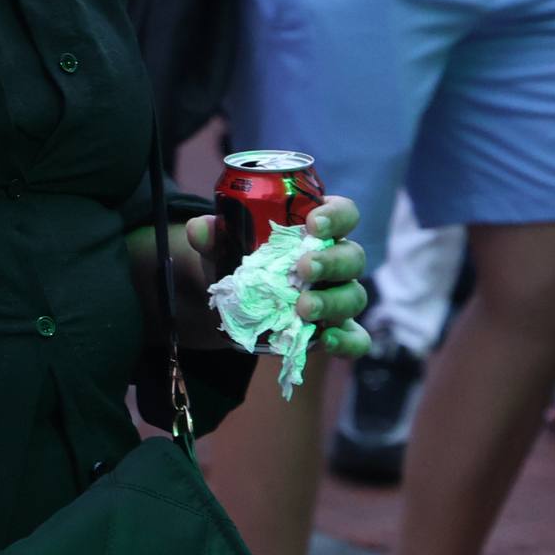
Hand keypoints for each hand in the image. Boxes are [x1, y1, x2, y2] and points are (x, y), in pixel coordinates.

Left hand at [178, 196, 369, 358]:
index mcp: (318, 230)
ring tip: (303, 308)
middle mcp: (336, 261)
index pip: (344, 213)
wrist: (235, 304)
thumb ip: (212, 235)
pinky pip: (356, 338)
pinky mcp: (337, 330)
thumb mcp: (223, 246)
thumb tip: (198, 229)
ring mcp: (339, 297)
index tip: (313, 223)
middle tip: (303, 268)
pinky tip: (325, 340)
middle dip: (331, 261)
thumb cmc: (241, 261)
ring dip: (332, 302)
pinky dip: (346, 341)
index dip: (336, 215)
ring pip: (354, 296)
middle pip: (353, 257)